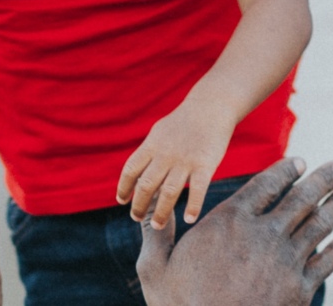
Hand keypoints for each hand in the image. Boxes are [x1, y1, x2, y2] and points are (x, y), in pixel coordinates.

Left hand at [117, 106, 234, 227]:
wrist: (210, 106)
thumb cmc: (184, 121)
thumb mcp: (159, 132)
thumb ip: (148, 153)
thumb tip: (136, 173)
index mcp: (152, 145)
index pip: (130, 170)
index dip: (124, 187)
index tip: (121, 201)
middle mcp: (165, 155)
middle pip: (146, 185)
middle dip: (138, 205)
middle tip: (135, 218)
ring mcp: (185, 161)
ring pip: (169, 192)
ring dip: (161, 212)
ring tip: (157, 226)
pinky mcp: (205, 165)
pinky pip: (198, 190)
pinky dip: (193, 206)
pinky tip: (189, 219)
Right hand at [136, 158, 332, 305]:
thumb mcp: (154, 268)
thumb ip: (156, 235)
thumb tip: (148, 210)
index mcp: (229, 221)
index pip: (265, 186)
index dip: (285, 171)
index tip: (299, 161)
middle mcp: (263, 235)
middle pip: (301, 199)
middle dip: (323, 180)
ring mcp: (285, 262)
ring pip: (319, 225)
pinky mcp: (300, 289)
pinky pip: (326, 262)